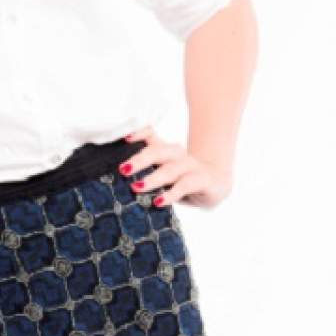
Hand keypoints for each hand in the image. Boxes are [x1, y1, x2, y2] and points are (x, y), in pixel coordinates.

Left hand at [119, 126, 233, 209]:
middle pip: (158, 151)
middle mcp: (178, 155)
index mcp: (166, 151)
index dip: (139, 134)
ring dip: (153, 178)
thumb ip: (146, 174)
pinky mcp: (203, 180)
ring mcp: (191, 166)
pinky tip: (158, 202)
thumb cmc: (183, 180)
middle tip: (123, 169)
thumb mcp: (164, 175)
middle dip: (140, 160)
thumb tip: (118, 181)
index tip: (124, 139)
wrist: (217, 185)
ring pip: (171, 169)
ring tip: (136, 187)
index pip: (151, 135)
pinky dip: (171, 194)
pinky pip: (185, 186)